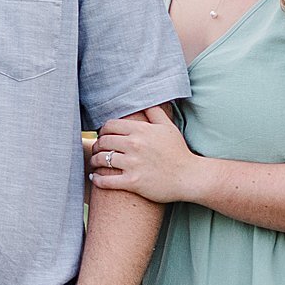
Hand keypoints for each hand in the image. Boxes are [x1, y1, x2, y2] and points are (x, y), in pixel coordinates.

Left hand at [88, 106, 203, 203]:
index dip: (103, 130)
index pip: (110, 125)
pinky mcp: (132, 182)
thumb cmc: (178, 152)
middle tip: (97, 149)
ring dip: (94, 161)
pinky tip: (95, 178)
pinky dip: (97, 179)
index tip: (103, 135)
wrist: (189, 177)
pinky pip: (106, 180)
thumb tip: (144, 102)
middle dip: (97, 145)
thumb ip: (154, 112)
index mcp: (140, 130)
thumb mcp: (168, 127)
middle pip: (103, 141)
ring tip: (94, 163)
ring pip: (102, 160)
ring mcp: (132, 164)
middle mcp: (134, 145)